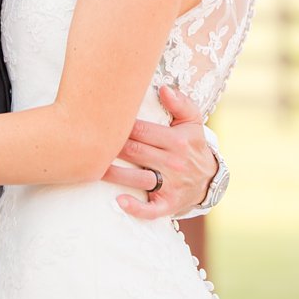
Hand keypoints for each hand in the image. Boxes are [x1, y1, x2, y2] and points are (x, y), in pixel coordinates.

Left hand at [103, 85, 216, 219]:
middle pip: (134, 152)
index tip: (100, 120)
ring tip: (92, 167)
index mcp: (176, 141)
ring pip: (136, 178)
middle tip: (88, 141)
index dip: (119, 125)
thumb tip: (164, 88)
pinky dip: (135, 207)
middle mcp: (173, 163)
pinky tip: (119, 201)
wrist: (210, 179)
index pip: (141, 131)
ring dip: (113, 174)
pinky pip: (150, 209)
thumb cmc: (192, 145)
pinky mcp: (168, 205)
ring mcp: (170, 185)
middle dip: (111, 146)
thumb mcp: (193, 121)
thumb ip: (180, 103)